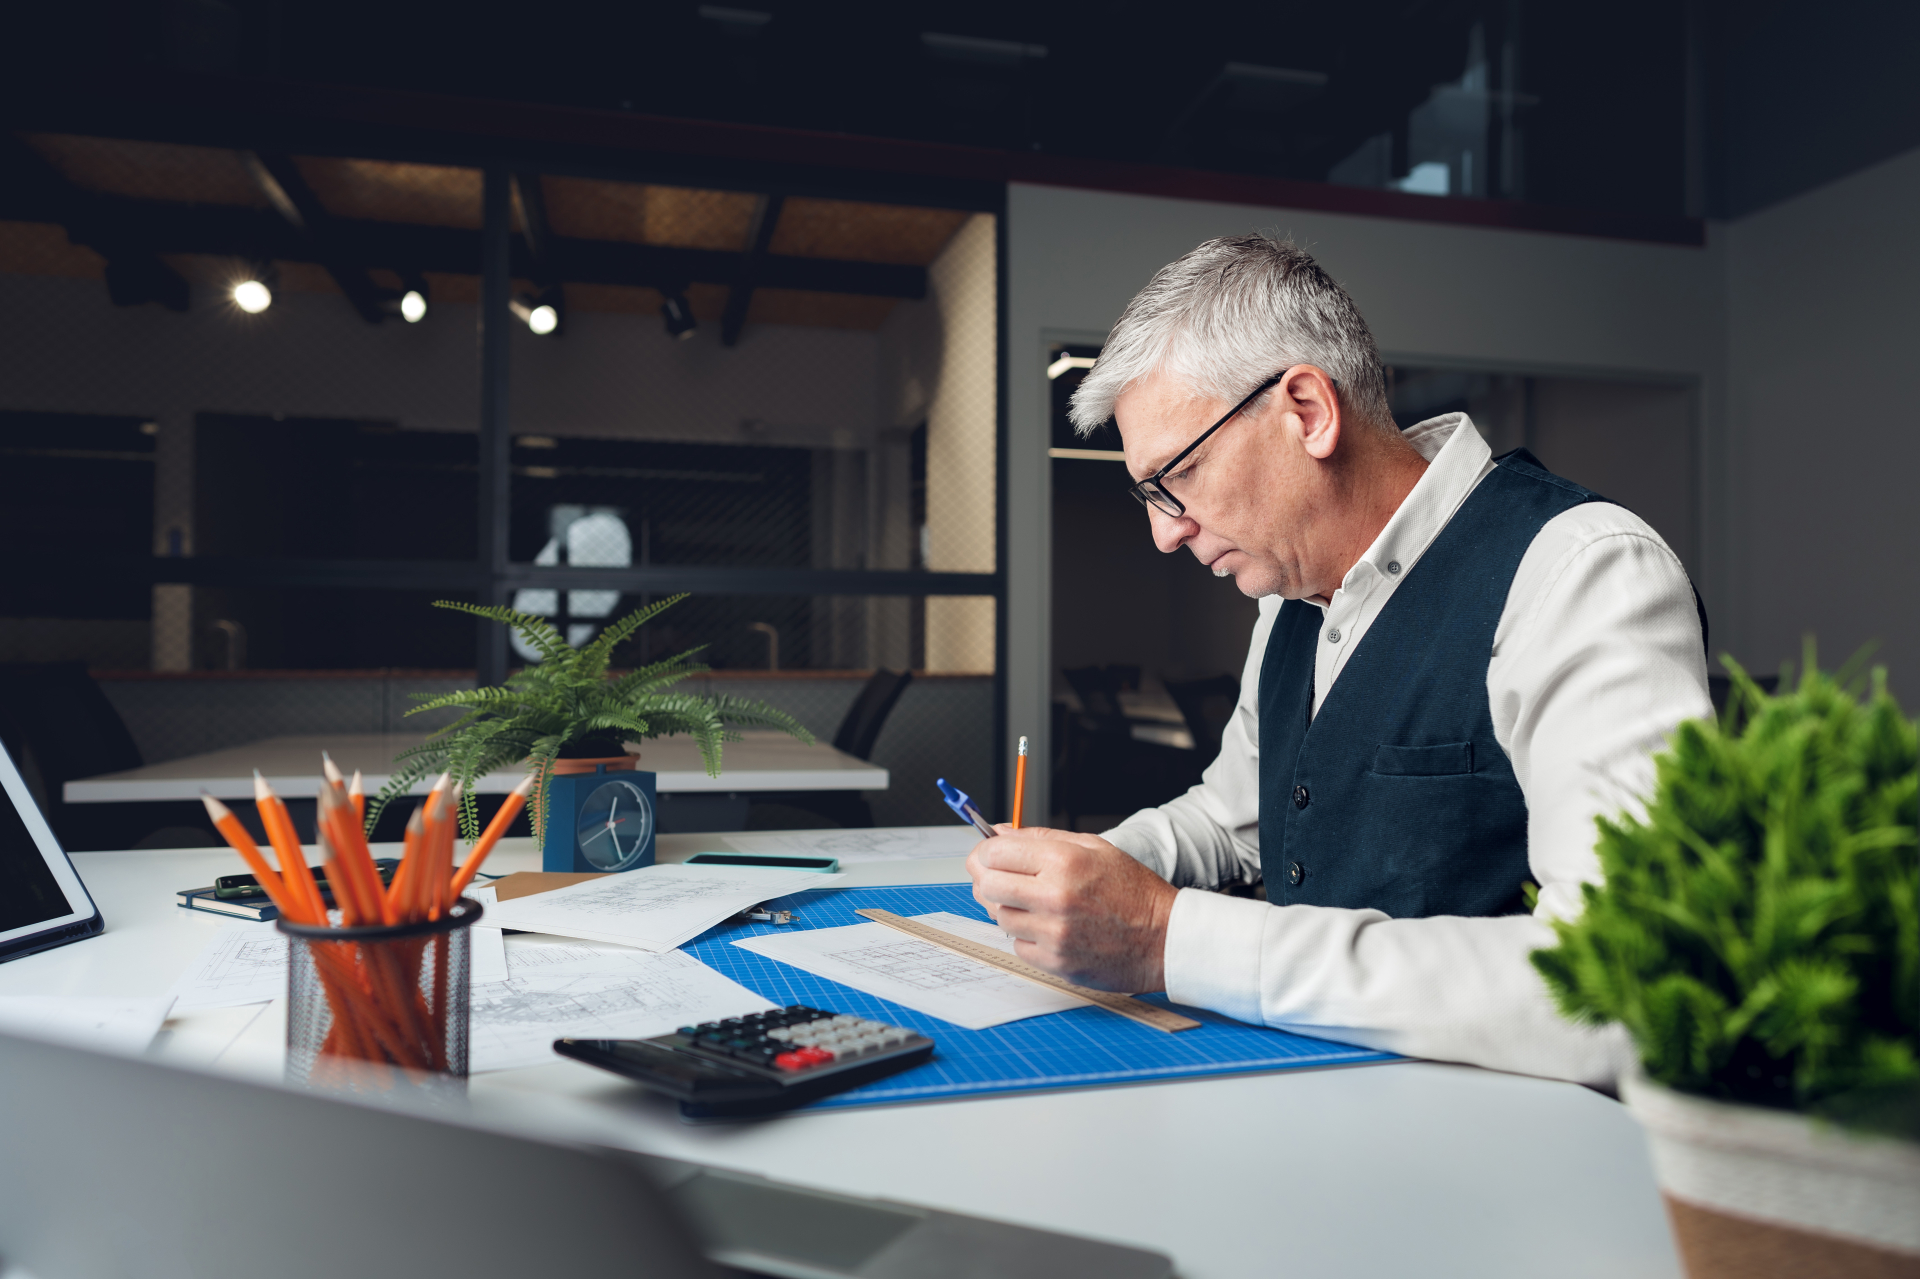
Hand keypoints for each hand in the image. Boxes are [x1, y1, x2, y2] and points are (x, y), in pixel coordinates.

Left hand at [967, 827, 1176, 993]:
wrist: (1164, 938)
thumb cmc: (1132, 892)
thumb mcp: (1094, 847)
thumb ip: (1041, 838)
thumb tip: (998, 834)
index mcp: (1064, 861)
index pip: (995, 853)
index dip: (986, 852)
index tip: (989, 856)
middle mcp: (1055, 896)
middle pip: (988, 885)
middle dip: (988, 879)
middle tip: (1001, 879)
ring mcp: (1053, 932)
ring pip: (1000, 917)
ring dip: (1009, 909)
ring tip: (1035, 904)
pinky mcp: (1055, 961)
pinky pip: (1018, 946)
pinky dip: (1027, 936)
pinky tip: (1050, 927)